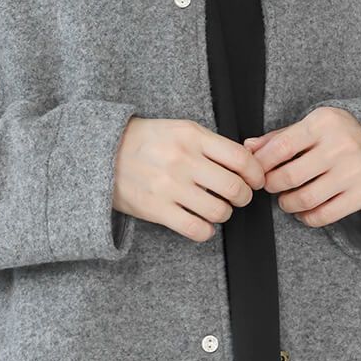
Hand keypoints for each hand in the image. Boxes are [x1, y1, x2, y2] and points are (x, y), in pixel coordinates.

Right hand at [113, 117, 266, 242]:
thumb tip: (247, 163)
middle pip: (234, 187)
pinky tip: (201, 222)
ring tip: (217, 208)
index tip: (255, 181)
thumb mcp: (181, 129)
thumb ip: (212, 144)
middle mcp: (182, 160)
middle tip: (239, 197)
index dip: (256, 174)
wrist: (104, 152)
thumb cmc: (149, 140)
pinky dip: (206, 230)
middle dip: (243, 196)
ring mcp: (169, 186)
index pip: (241, 158)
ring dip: (224, 213)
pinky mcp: (156, 209)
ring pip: (219, 211)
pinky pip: (196, 229)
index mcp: (192, 136)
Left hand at [242, 106, 360, 227]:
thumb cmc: (338, 132)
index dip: (261, 164)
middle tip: (270, 186)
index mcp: (323, 123)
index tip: (255, 171)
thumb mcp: (311, 125)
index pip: (281, 147)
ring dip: (287, 203)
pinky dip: (307, 217)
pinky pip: (326, 215)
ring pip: (306, 199)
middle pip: (290, 176)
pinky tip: (303, 211)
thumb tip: (248, 147)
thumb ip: (279, 137)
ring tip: (285, 199)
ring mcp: (354, 171)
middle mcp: (340, 146)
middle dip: (272, 185)